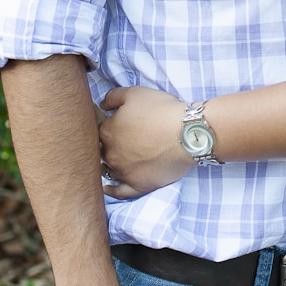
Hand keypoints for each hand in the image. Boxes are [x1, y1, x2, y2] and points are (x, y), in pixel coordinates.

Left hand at [97, 84, 195, 199]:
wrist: (187, 133)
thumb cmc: (161, 111)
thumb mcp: (134, 93)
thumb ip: (112, 97)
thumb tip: (102, 106)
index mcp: (107, 132)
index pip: (99, 131)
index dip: (110, 127)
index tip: (119, 126)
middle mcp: (110, 154)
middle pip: (103, 151)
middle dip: (110, 146)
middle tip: (123, 142)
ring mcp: (123, 172)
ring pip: (109, 170)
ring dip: (109, 166)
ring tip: (117, 161)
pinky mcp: (138, 185)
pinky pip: (120, 192)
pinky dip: (112, 191)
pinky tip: (107, 188)